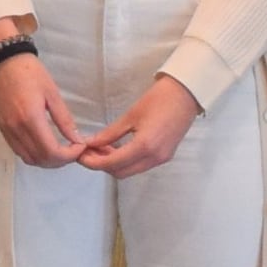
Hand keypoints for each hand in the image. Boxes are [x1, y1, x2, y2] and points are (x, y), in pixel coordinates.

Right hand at [0, 38, 83, 168]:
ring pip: (28, 159)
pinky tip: (44, 145)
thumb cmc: (30, 73)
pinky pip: (19, 151)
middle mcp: (17, 129)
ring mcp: (7, 131)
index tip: (79, 146)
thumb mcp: (52, 93)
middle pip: (40, 159)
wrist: (3, 62)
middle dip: (60, 161)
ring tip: (60, 150)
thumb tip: (77, 139)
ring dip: (46, 160)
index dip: (68, 156)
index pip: (51, 151)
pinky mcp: (2, 129)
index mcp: (31, 118)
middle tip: (72, 150)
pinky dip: (34, 154)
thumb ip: (64, 120)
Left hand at [75, 74, 205, 180]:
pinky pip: (140, 165)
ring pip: (130, 170)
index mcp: (144, 146)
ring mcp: (161, 159)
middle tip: (87, 151)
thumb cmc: (159, 99)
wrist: (186, 94)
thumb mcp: (131, 115)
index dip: (93, 162)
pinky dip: (126, 160)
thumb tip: (91, 143)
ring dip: (113, 163)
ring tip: (100, 148)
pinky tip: (116, 148)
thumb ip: (110, 133)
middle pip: (120, 172)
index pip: (112, 163)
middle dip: (101, 164)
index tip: (80, 154)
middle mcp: (154, 157)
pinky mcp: (165, 156)